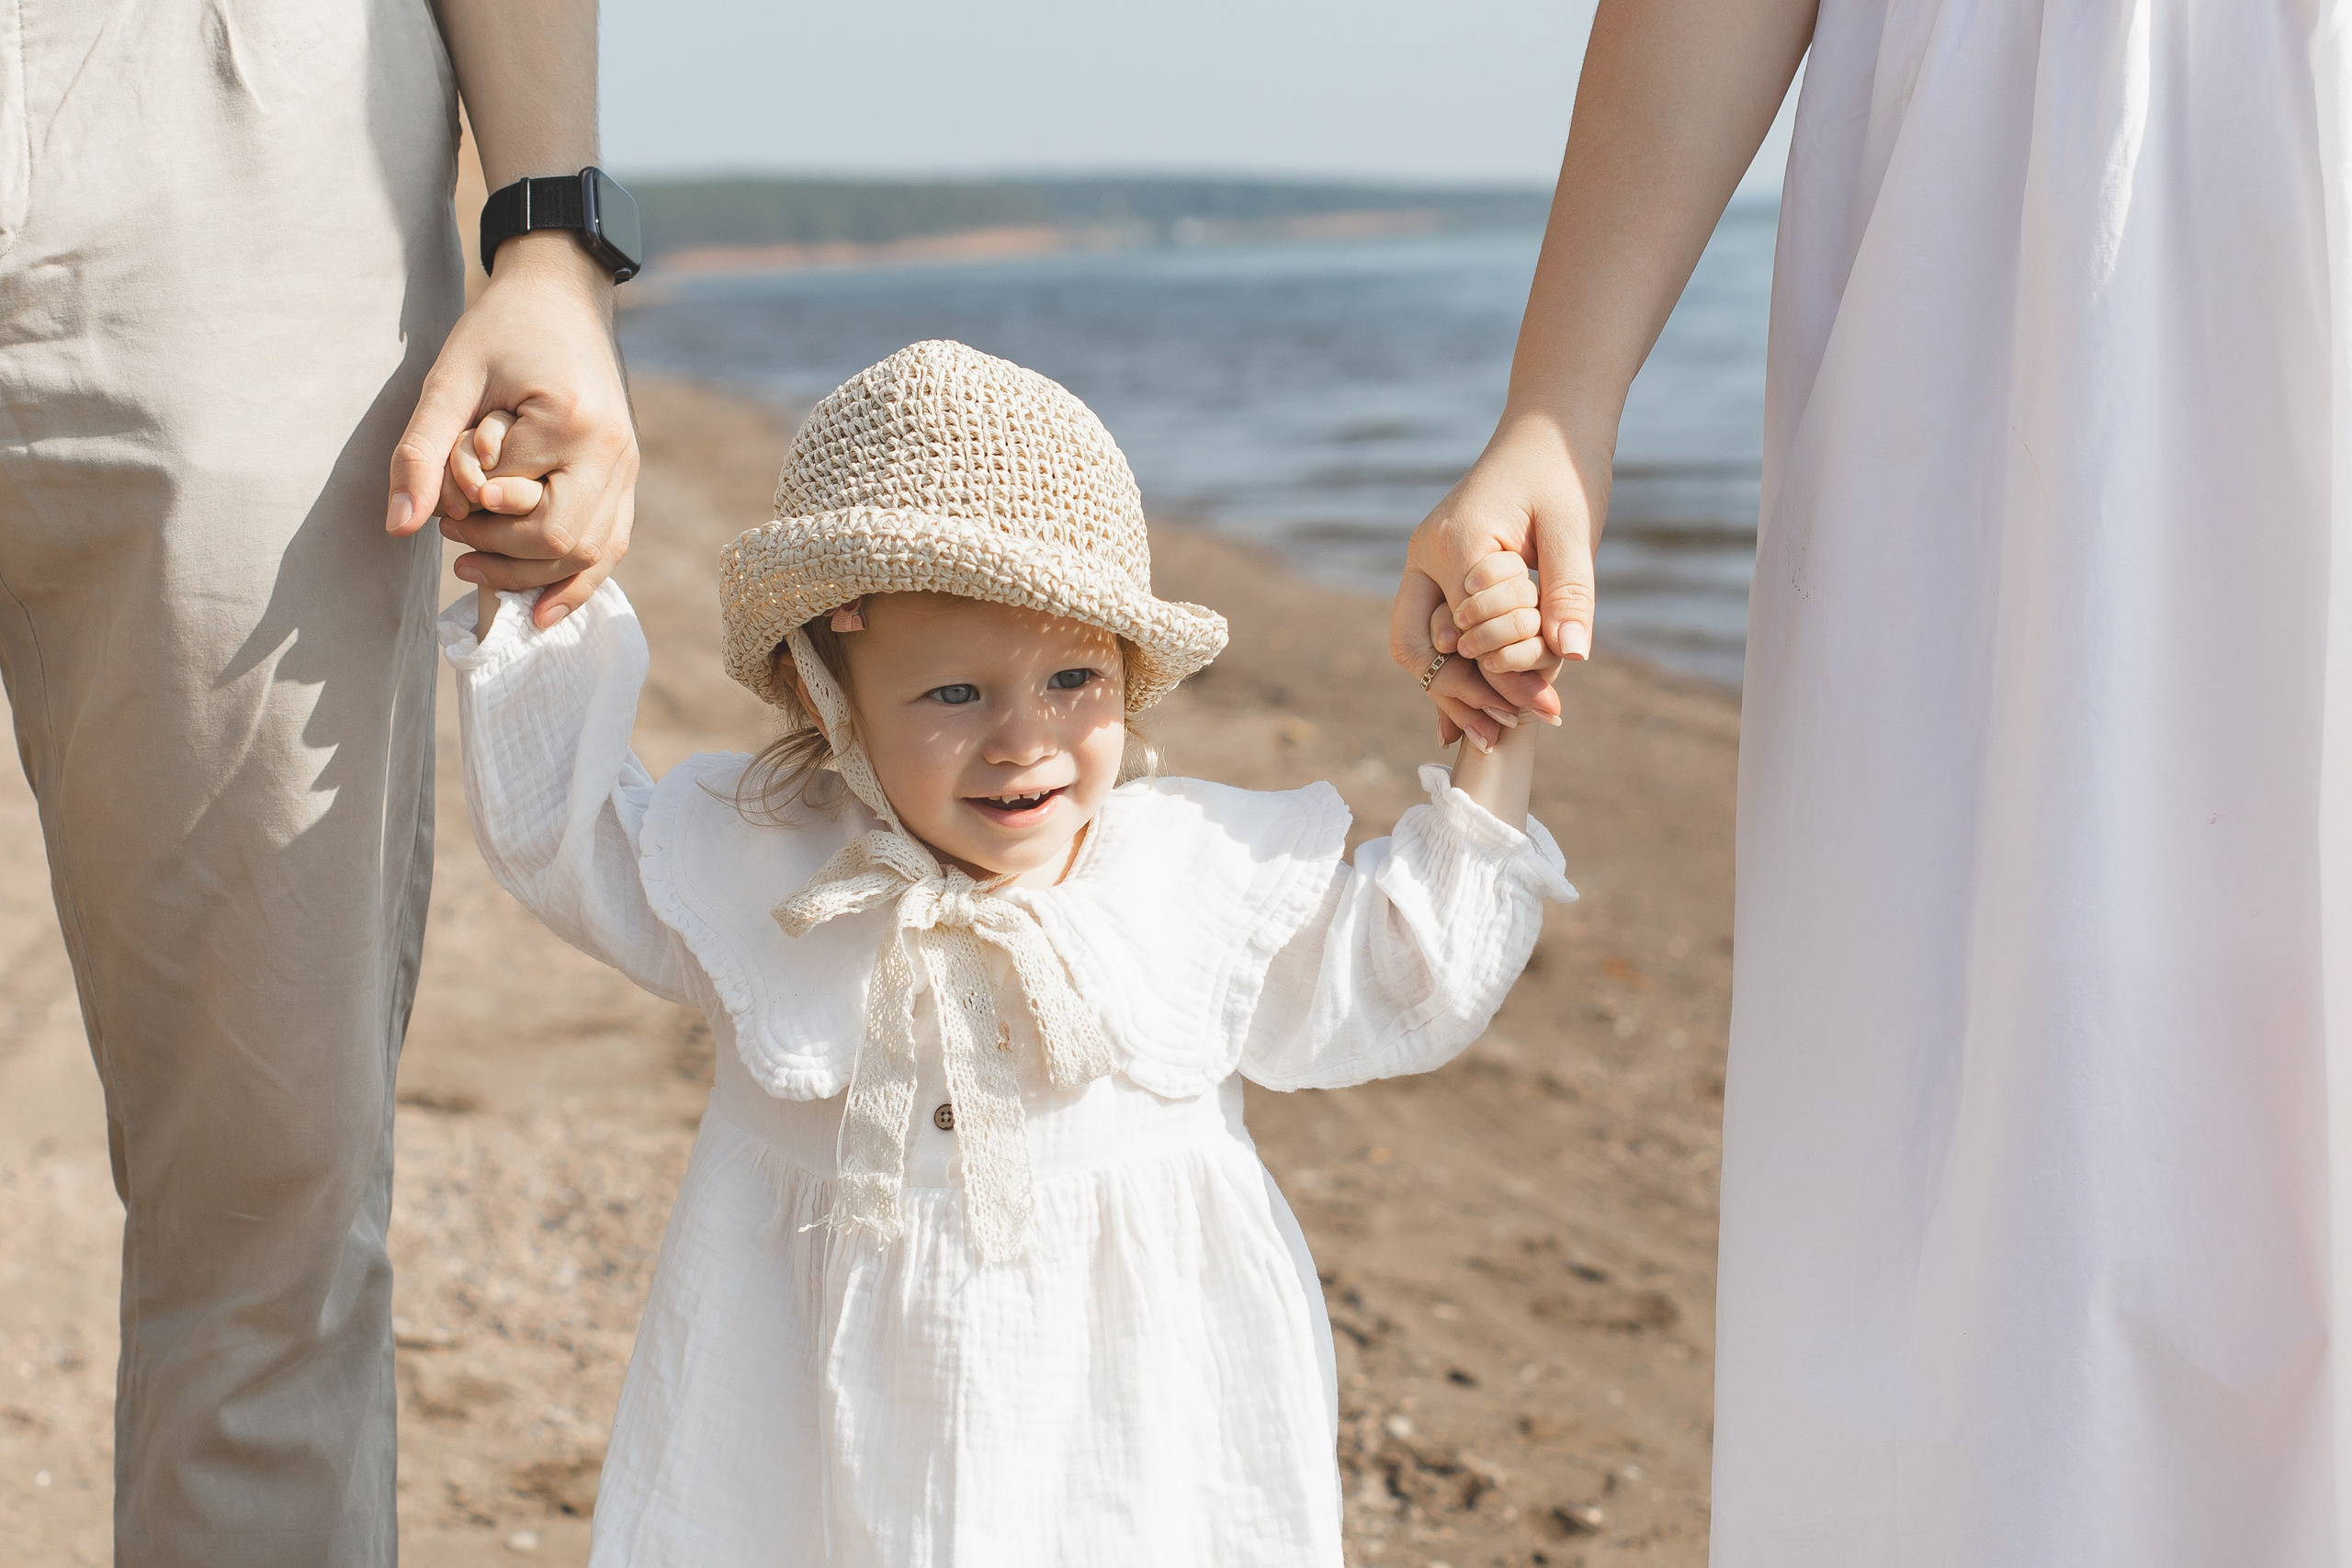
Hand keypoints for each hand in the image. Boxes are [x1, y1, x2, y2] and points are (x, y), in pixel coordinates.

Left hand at [386, 232, 637, 628]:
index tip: (447, 498)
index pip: (521, 508)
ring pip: (594, 554)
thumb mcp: (448, 379)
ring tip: (478, 570)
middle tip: (454, 536)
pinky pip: (611, 544)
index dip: (477, 518)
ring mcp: (629, 466)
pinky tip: (543, 609)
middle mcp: (614, 451)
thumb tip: (400, 527)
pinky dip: (578, 581)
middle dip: (505, 554)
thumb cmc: (499, 328)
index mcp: (573, 422)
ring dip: (535, 575)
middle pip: (565, 543)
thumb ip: (421, 452)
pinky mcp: (627, 475)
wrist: (561, 293)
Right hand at [1390, 413, 1608, 739]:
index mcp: (1456, 541)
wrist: (1549, 426)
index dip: (1504, 672)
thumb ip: (1570, 592)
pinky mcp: (1438, 573)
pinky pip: (1430, 634)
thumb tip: (1571, 656)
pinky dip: (1448, 675)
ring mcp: (1425, 564)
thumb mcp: (1576, 529)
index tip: (1547, 706)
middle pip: (1418, 647)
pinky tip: (1461, 723)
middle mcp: (1425, 555)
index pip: (1469, 629)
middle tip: (1508, 727)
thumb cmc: (1565, 470)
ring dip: (1451, 692)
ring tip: (1492, 736)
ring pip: (1417, 648)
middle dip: (1461, 692)